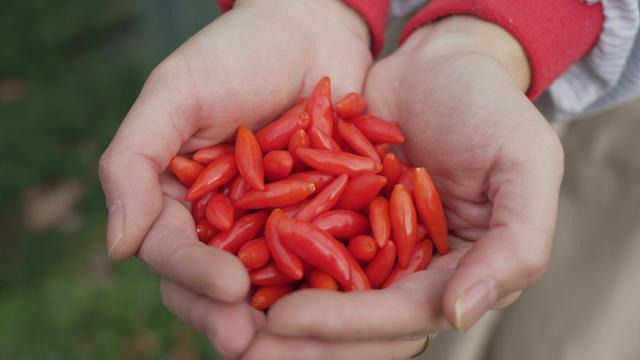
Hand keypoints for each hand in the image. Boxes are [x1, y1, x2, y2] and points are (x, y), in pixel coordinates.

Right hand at [98, 0, 371, 355]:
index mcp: (178, 201)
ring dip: (282, 316)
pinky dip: (335, 279)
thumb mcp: (176, 94)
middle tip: (253, 341)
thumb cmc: (236, 52)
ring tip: (304, 339)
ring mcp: (273, 224)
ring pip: (270, 284)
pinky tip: (353, 301)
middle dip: (231, 315)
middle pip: (216, 285)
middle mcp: (223, 223)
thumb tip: (116, 247)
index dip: (195, 277)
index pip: (173, 253)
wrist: (308, 28)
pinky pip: (325, 256)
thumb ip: (135, 163)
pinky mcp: (322, 218)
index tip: (229, 290)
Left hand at [245, 16, 562, 358]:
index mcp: (460, 272)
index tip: (286, 320)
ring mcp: (375, 249)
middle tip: (241, 343)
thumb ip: (516, 244)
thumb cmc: (491, 107)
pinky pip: (305, 251)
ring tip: (223, 318)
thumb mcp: (525, 164)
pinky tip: (227, 268)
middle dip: (303, 340)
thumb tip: (461, 314)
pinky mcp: (342, 222)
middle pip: (358, 324)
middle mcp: (413, 272)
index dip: (348, 325)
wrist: (440, 64)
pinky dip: (271, 265)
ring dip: (276, 318)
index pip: (404, 315)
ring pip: (325, 298)